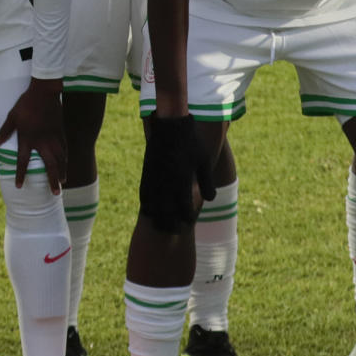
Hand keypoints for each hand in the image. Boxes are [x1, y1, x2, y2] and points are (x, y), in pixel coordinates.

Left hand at [0, 78, 64, 192]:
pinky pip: (65, 149)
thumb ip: (4, 131)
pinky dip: (65, 159)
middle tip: (56, 193)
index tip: (19, 186)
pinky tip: (66, 164)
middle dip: (53, 180)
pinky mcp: (61, 132)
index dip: (20, 175)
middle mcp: (42, 142)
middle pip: (50, 166)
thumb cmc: (26, 104)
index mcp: (28, 139)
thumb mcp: (12, 117)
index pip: (23, 162)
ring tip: (63, 182)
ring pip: (60, 159)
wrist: (44, 93)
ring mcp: (54, 138)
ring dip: (62, 172)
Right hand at [138, 114, 213, 232]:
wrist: (170, 126)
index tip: (190, 220)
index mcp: (182, 180)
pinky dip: (148, 205)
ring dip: (157, 217)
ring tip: (163, 222)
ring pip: (153, 206)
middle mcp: (167, 182)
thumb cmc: (192, 143)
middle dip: (171, 224)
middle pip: (167, 213)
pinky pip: (144, 196)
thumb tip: (210, 199)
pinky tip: (151, 209)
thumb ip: (207, 182)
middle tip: (176, 228)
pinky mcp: (146, 173)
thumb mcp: (204, 162)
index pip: (184, 208)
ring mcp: (154, 178)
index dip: (187, 217)